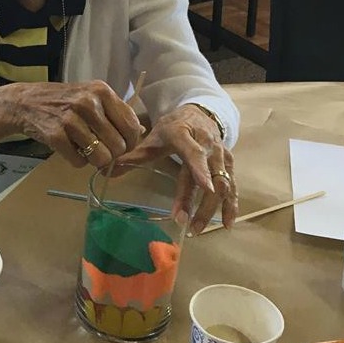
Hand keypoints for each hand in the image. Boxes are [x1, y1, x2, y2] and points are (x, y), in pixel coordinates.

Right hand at [0, 81, 144, 169]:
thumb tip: (139, 134)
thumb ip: (115, 112)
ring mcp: (70, 119)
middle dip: (112, 155)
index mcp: (101, 92)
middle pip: (118, 146)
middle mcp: (88, 103)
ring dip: (95, 161)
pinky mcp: (55, 135)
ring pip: (100, 157)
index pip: (131, 126)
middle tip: (102, 153)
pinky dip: (77, 162)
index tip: (121, 147)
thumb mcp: (91, 97)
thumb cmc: (63, 101)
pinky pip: (78, 162)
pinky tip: (70, 151)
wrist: (25, 102)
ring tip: (86, 152)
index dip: (130, 144)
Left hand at [115, 104, 237, 233]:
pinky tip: (226, 224)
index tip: (205, 187)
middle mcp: (209, 145)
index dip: (200, 170)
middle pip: (210, 175)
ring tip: (197, 229)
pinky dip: (230, 205)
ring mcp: (222, 155)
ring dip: (212, 208)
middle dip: (200, 202)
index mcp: (186, 135)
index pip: (194, 153)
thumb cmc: (174, 126)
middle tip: (186, 224)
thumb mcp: (154, 136)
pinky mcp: (229, 164)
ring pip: (223, 184)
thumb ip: (136, 154)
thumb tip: (111, 168)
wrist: (199, 113)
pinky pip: (233, 187)